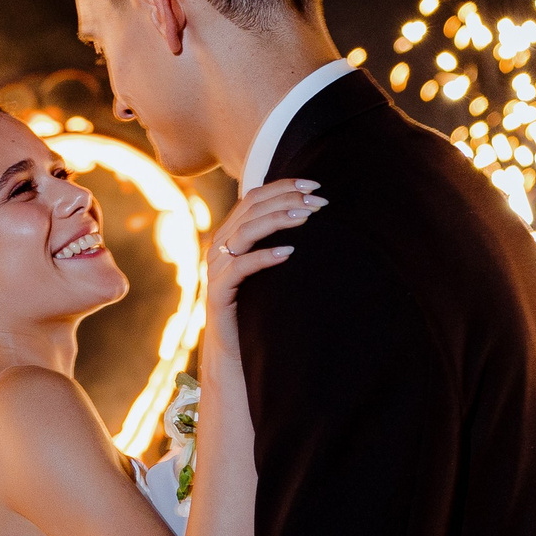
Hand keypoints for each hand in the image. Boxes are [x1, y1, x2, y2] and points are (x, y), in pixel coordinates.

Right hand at [205, 179, 323, 349]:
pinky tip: (288, 253)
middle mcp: (219, 246)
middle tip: (319, 203)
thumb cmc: (256, 307)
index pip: (253, 197)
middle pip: (251, 209)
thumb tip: (314, 219)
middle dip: (287, 200)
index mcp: (229, 235)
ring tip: (306, 218)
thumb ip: (276, 242)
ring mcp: (215, 268)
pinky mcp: (217, 291)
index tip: (315, 185)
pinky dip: (264, 256)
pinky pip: (240, 268)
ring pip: (245, 231)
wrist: (233, 350)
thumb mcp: (267, 269)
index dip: (283, 186)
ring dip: (277, 220)